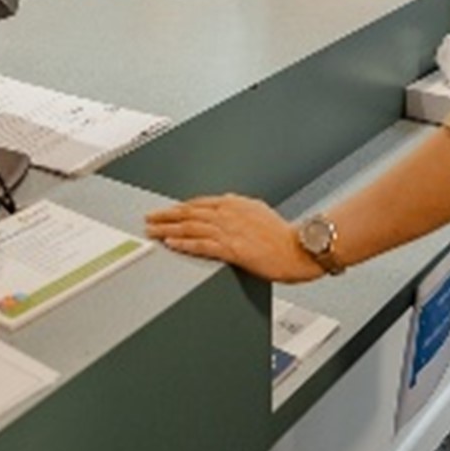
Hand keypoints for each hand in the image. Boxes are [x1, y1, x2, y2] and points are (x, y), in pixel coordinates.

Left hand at [145, 194, 322, 282]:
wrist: (300, 249)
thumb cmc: (284, 236)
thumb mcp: (259, 211)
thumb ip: (240, 206)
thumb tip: (227, 201)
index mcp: (234, 204)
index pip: (198, 203)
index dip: (178, 208)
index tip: (164, 211)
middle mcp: (229, 214)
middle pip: (189, 213)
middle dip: (166, 216)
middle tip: (149, 219)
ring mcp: (230, 231)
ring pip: (191, 228)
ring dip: (168, 230)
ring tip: (153, 232)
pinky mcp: (233, 249)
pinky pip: (202, 245)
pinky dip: (184, 244)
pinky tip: (172, 244)